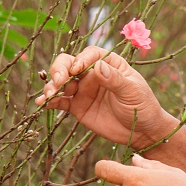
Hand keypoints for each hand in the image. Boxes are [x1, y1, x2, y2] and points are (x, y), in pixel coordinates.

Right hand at [34, 46, 173, 148]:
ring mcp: (83, 89)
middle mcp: (92, 74)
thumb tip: (97, 66)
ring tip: (50, 95)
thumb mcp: (132, 91)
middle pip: (69, 63)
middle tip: (58, 81)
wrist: (141, 131)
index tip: (76, 69)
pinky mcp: (77, 106)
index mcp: (109, 63)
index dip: (81, 59)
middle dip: (60, 69)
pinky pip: (60, 101)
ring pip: (61, 81)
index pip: (90, 54)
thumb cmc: (142, 106)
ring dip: (52, 85)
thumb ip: (115, 79)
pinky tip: (42, 104)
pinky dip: (50, 101)